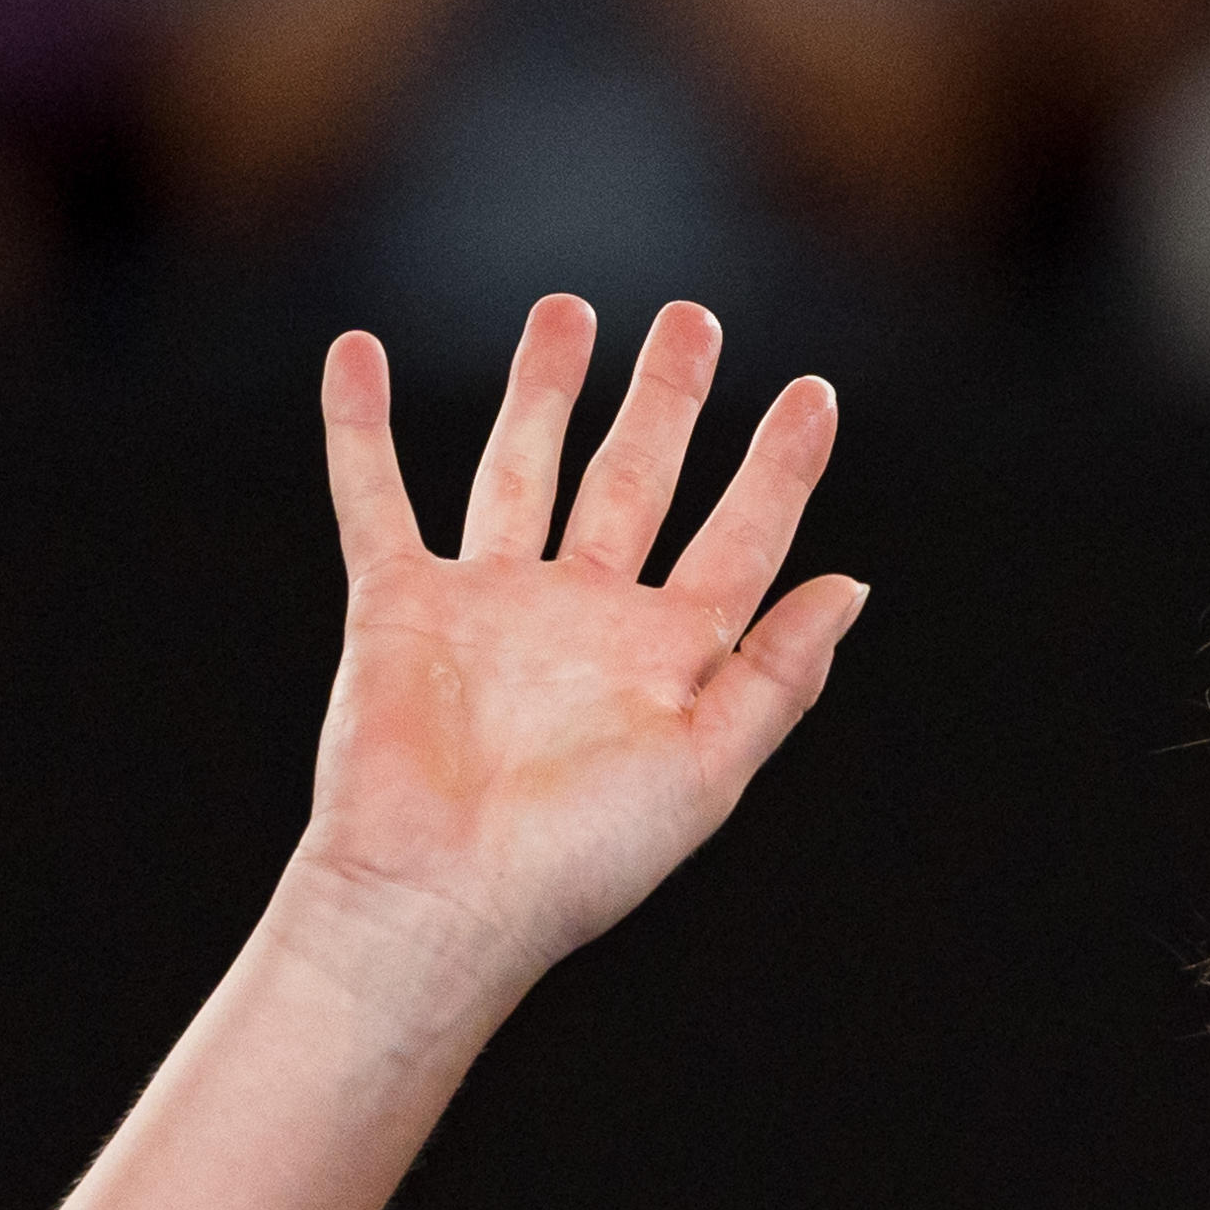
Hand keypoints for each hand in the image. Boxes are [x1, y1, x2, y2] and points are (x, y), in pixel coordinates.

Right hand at [288, 295, 864, 1020]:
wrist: (441, 899)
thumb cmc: (578, 860)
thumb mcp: (706, 770)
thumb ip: (777, 677)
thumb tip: (851, 587)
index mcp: (665, 658)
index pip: (741, 540)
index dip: (780, 468)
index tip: (814, 394)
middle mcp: (582, 618)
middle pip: (635, 480)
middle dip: (666, 400)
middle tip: (693, 320)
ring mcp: (491, 606)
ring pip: (522, 467)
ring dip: (545, 390)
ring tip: (569, 310)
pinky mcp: (401, 607)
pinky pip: (376, 499)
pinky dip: (361, 428)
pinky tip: (358, 355)